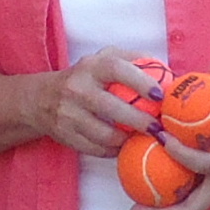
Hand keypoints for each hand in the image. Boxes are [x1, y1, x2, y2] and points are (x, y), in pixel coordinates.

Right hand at [31, 49, 165, 157]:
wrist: (41, 100)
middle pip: (112, 107)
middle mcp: (77, 89)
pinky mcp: (66, 135)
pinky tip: (124, 145)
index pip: (116, 69)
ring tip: (142, 138)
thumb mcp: (102, 59)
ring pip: (104, 134)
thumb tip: (167, 71)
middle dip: (139, 120)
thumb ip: (133, 60)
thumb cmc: (84, 78)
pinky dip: (114, 149)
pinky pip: (96, 149)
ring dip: (128, 139)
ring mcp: (69, 114)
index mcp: (91, 67)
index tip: (159, 95)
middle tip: (158, 128)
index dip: (140, 81)